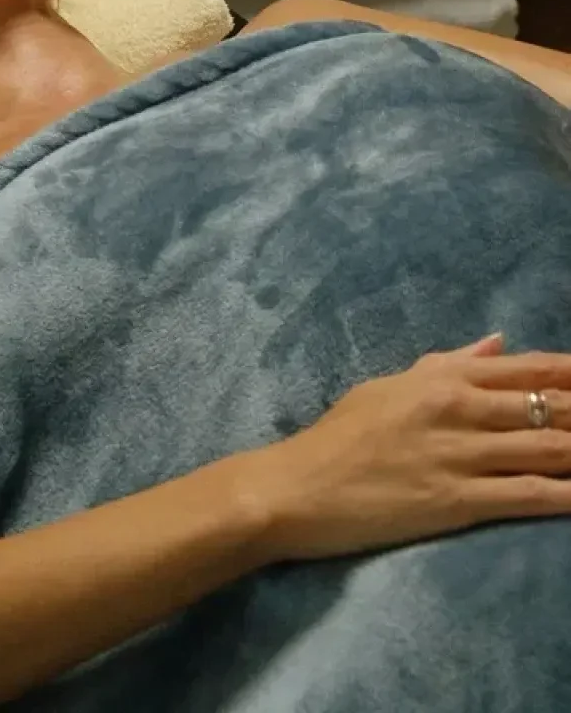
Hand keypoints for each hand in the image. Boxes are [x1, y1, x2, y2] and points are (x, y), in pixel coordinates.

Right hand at [253, 335, 570, 560]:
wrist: (300, 485)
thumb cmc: (341, 435)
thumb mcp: (390, 386)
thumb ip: (447, 364)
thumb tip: (498, 343)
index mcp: (443, 377)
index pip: (528, 369)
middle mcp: (458, 407)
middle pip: (548, 405)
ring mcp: (459, 454)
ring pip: (547, 446)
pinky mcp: (457, 500)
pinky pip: (526, 494)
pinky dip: (565, 495)